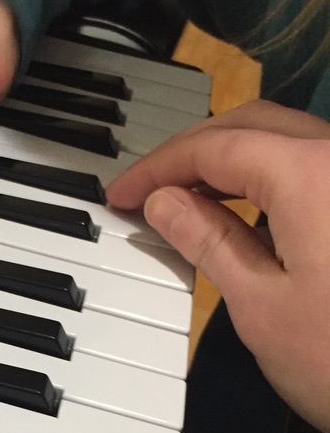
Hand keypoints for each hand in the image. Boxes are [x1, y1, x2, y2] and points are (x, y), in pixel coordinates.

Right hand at [108, 100, 329, 432]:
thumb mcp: (260, 306)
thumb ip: (209, 242)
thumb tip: (167, 204)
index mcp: (311, 175)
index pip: (215, 147)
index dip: (159, 168)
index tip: (122, 195)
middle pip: (253, 126)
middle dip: (192, 152)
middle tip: (148, 190)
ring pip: (289, 143)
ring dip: (232, 162)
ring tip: (186, 200)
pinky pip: (317, 171)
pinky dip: (272, 181)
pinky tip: (246, 216)